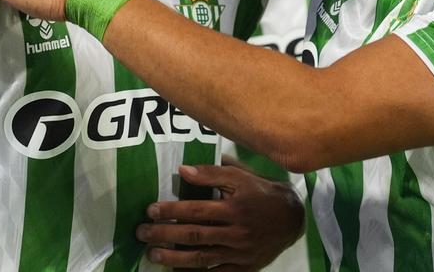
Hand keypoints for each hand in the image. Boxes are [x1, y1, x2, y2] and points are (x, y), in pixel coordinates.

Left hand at [135, 162, 304, 270]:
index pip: (197, 210)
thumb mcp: (241, 176)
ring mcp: (240, 252)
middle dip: (165, 234)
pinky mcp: (244, 268)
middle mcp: (236, 231)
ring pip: (202, 257)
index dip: (172, 210)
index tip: (151, 210)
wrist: (292, 218)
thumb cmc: (261, 192)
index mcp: (234, 207)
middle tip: (142, 233)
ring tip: (153, 255)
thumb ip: (212, 173)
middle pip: (195, 235)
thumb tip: (183, 170)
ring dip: (174, 258)